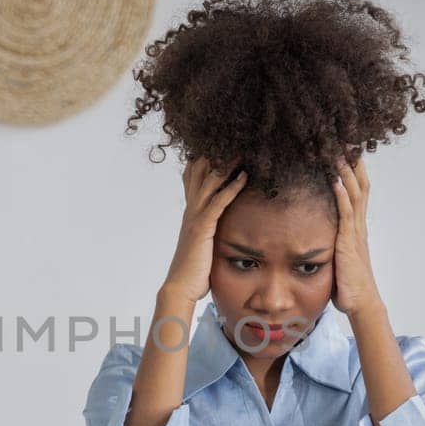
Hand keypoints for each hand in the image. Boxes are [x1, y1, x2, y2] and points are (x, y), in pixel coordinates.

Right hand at [162, 157, 246, 302]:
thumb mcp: (200, 244)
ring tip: (242, 150)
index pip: (192, 178)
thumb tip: (218, 230)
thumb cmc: (192, 270)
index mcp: (190, 213)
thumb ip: (208, 232)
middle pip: (199, 172)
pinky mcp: (203, 227)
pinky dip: (232, 188)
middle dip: (214, 154)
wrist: (180, 286)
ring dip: (226, 165)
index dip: (202, 160)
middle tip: (230, 138)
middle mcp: (191, 210)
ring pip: (209, 182)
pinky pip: (219, 202)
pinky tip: (244, 177)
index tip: (215, 144)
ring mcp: (195, 217)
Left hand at [330, 152, 383, 317]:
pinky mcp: (348, 240)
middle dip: (353, 161)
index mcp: (355, 226)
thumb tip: (316, 234)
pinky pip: (345, 212)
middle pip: (359, 183)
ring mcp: (355, 231)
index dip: (354, 168)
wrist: (359, 302)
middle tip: (346, 137)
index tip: (348, 148)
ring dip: (346, 170)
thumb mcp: (337, 255)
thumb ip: (330, 241)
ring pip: (354, 192)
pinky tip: (333, 178)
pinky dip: (340, 193)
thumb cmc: (346, 283)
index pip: (357, 189)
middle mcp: (358, 224)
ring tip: (339, 148)